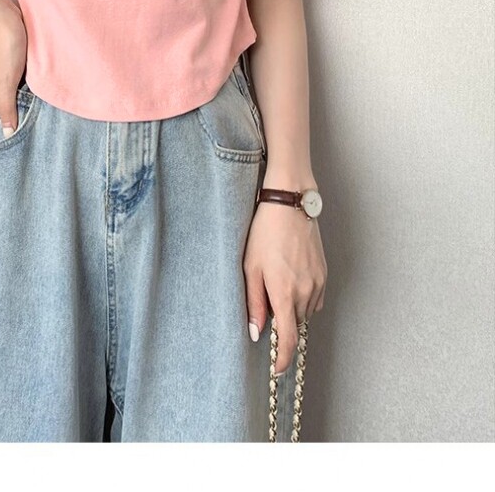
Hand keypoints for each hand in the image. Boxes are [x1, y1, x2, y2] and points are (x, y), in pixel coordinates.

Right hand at [0, 0, 27, 168]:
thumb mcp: (7, 81)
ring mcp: (7, 81)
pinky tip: (31, 109)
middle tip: (0, 160)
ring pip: (5, 110)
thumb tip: (7, 134)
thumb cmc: (6, 46)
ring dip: (8, 125)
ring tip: (16, 141)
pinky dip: (20, 108)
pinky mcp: (17, 70)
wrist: (4, 16)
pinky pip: (17, 97)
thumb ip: (7, 107)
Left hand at [242, 202, 326, 373]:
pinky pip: (316, 299)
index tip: (277, 369)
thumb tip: (256, 332)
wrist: (289, 206)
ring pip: (306, 312)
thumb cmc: (264, 233)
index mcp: (284, 293)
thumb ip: (254, 303)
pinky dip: (304, 299)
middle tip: (266, 303)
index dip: (283, 360)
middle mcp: (306, 292)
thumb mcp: (250, 267)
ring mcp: (318, 283)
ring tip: (277, 285)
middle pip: (296, 325)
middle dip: (282, 325)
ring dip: (293, 311)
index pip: (288, 339)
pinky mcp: (324, 274)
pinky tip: (291, 280)